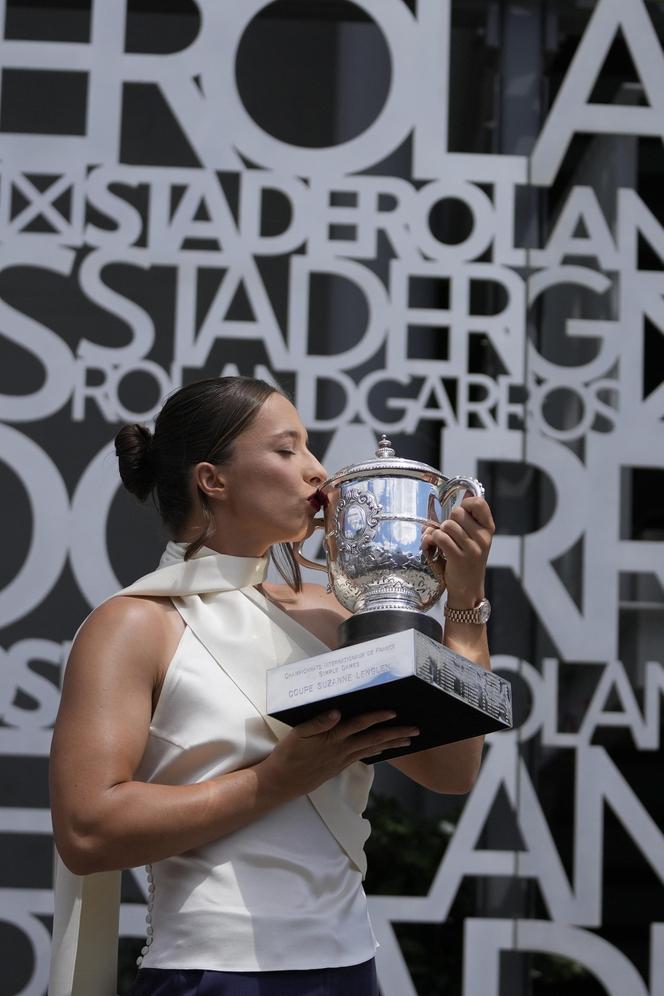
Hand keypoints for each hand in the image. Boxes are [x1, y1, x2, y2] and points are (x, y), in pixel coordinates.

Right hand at [262, 709, 418, 798]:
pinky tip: (385, 749)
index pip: (359, 725)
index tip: (394, 712)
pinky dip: (377, 752)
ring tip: (409, 740)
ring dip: (391, 744)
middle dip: (395, 734)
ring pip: (372, 749)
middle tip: (415, 730)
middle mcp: (342, 749)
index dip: (377, 718)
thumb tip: (337, 712)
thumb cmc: (288, 755)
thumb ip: (317, 723)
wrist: (282, 782)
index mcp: (333, 738)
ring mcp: (342, 759)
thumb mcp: (297, 734)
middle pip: (374, 739)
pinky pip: (363, 756)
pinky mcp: (340, 766)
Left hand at [421, 495, 494, 607]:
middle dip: (448, 521)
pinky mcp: (458, 558)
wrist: (468, 589)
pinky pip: (440, 537)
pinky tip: (434, 547)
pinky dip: (432, 540)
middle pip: (457, 513)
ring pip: (447, 525)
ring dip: (439, 532)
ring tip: (442, 542)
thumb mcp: (475, 539)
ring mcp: (472, 549)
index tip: (460, 514)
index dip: (465, 504)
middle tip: (449, 534)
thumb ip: (467, 521)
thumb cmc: (467, 560)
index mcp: (488, 529)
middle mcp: (483, 538)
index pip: (479, 503)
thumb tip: (452, 499)